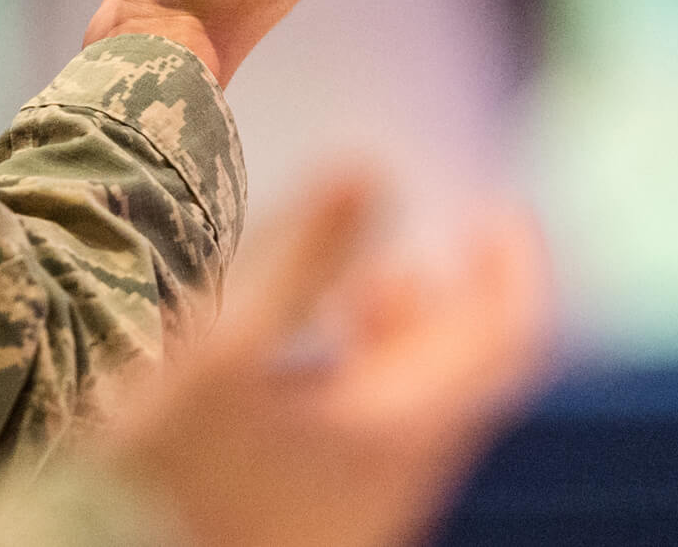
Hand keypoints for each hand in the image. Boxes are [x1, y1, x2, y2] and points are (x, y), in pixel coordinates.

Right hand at [98, 174, 552, 546]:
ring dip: (406, 335)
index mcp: (395, 439)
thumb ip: (304, 259)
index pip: (507, 342)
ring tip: (368, 284)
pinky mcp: (320, 522)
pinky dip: (368, 375)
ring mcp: (362, 511)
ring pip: (419, 408)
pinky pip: (377, 439)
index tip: (496, 210)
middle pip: (466, 375)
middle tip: (447, 235)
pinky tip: (313, 352)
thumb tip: (368, 167)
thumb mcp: (227, 353)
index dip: (516, 268)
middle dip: (458, 295)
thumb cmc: (161, 477)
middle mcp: (397, 485)